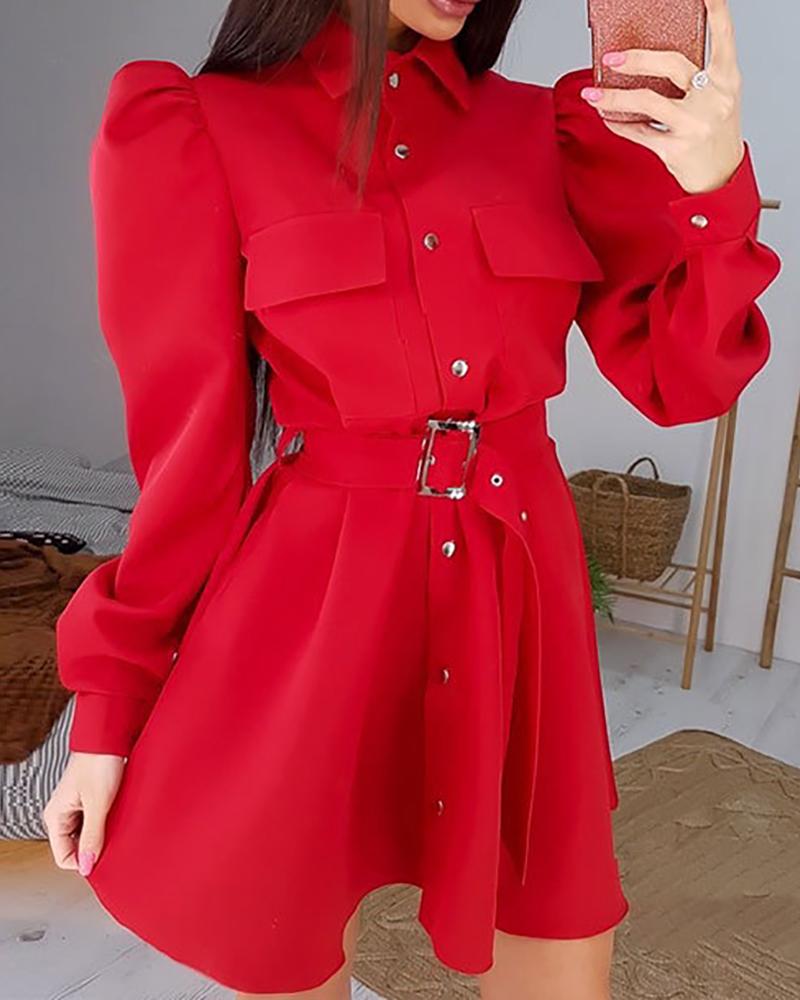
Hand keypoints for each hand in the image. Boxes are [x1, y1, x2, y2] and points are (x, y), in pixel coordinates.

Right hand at [42, 751, 125, 876]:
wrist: (108, 736)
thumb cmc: (99, 762)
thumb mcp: (98, 804)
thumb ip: (93, 836)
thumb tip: (87, 865)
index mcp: (55, 816)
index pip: (64, 857)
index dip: (84, 861)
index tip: (104, 857)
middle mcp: (62, 813)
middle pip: (75, 846)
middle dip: (94, 847)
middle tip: (114, 839)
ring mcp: (76, 806)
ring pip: (86, 833)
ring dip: (102, 833)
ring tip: (117, 823)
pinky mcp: (89, 798)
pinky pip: (95, 820)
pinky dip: (106, 822)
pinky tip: (118, 815)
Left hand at [579, 0, 744, 193]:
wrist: (721, 179)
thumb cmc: (715, 134)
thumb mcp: (718, 99)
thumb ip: (696, 79)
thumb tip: (650, 63)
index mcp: (727, 79)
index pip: (723, 37)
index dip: (716, 10)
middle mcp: (714, 98)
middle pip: (671, 64)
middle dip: (636, 59)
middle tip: (611, 58)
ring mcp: (694, 124)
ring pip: (646, 101)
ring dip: (613, 98)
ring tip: (593, 94)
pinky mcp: (676, 149)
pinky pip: (639, 132)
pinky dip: (619, 124)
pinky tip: (607, 118)